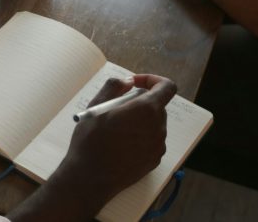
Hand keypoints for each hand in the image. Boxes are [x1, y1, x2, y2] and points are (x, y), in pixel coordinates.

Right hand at [63, 75, 175, 203]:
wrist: (90, 179)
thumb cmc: (91, 141)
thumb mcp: (95, 107)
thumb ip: (114, 87)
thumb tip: (128, 81)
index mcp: (146, 110)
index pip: (167, 87)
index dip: (152, 80)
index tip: (134, 84)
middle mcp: (158, 128)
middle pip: (157, 106)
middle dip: (140, 102)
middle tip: (115, 109)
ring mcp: (158, 146)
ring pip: (154, 124)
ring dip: (139, 120)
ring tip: (115, 129)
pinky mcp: (154, 161)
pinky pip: (152, 140)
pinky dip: (140, 136)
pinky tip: (120, 144)